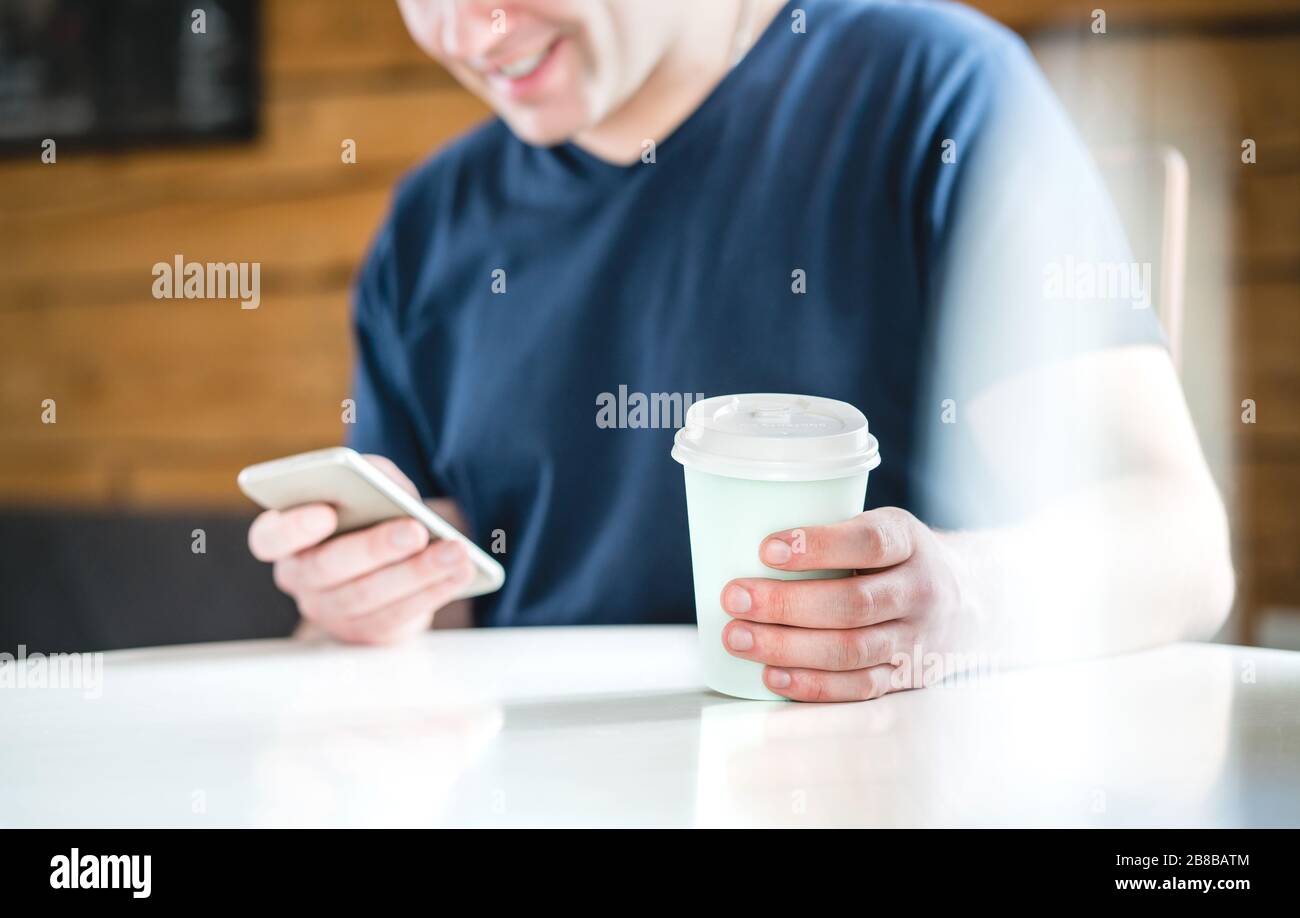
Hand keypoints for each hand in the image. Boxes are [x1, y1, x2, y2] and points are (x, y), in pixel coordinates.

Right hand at [247, 455, 474, 643]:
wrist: (389, 558)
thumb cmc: (370, 512)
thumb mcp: (369, 487)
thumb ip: (372, 478)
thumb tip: (389, 489)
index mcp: (286, 538)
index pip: (270, 538)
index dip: (293, 527)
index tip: (326, 511)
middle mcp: (300, 577)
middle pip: (328, 569)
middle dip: (375, 548)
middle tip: (415, 531)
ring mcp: (330, 611)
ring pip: (369, 597)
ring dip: (418, 573)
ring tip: (456, 551)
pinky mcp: (366, 632)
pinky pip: (398, 616)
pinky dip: (434, 591)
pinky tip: (462, 572)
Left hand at [720, 507, 970, 701]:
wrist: (968, 599)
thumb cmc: (896, 558)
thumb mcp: (880, 527)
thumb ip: (832, 535)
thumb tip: (739, 542)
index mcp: (909, 541)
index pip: (868, 543)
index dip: (817, 546)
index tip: (765, 549)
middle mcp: (920, 591)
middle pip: (852, 604)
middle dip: (785, 604)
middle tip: (735, 598)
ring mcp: (917, 639)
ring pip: (851, 650)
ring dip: (787, 647)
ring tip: (738, 637)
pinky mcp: (907, 677)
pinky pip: (858, 688)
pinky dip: (812, 685)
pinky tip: (771, 674)